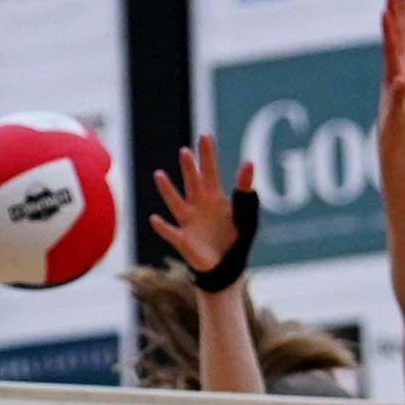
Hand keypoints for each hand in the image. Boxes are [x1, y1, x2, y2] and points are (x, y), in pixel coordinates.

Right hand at [150, 134, 255, 272]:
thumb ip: (244, 192)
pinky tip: (154, 218)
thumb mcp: (245, 216)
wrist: (225, 268)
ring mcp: (188, 222)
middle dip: (189, 168)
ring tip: (159, 175)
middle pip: (192, 183)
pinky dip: (162, 227)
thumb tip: (249, 162)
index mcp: (213, 197)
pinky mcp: (183, 240)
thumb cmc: (233, 238)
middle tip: (186, 152)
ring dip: (168, 190)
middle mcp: (197, 205)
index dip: (207, 155)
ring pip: (176, 203)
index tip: (205, 136)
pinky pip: (170, 232)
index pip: (209, 171)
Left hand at [378, 0, 404, 150]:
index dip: (388, 31)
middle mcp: (397, 68)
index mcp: (393, 77)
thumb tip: (401, 81)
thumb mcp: (397, 118)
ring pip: (404, 35)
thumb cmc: (395, 132)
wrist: (396, 140)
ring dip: (403, 14)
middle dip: (395, 12)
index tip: (385, 10)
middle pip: (396, 34)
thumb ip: (398, 98)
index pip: (390, 49)